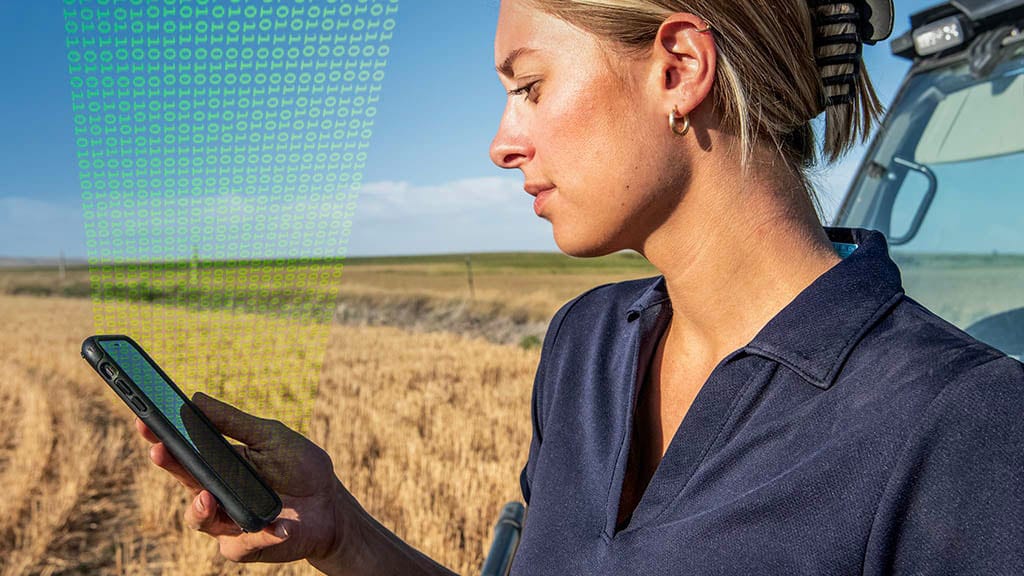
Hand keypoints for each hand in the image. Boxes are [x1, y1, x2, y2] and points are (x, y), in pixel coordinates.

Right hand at [135, 392, 355, 565]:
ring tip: (208, 497)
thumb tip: (195, 398)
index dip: (160, 437)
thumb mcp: (270, 437)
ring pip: (200, 519)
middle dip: (170, 465)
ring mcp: (226, 522)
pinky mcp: (245, 546)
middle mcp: (215, 493)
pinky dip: (262, 533)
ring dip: (201, 508)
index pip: (182, 451)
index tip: (143, 419)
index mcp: (218, 464)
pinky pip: (242, 543)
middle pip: (184, 481)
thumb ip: (234, 423)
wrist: (330, 506)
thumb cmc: (299, 468)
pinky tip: (280, 524)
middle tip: (160, 450)